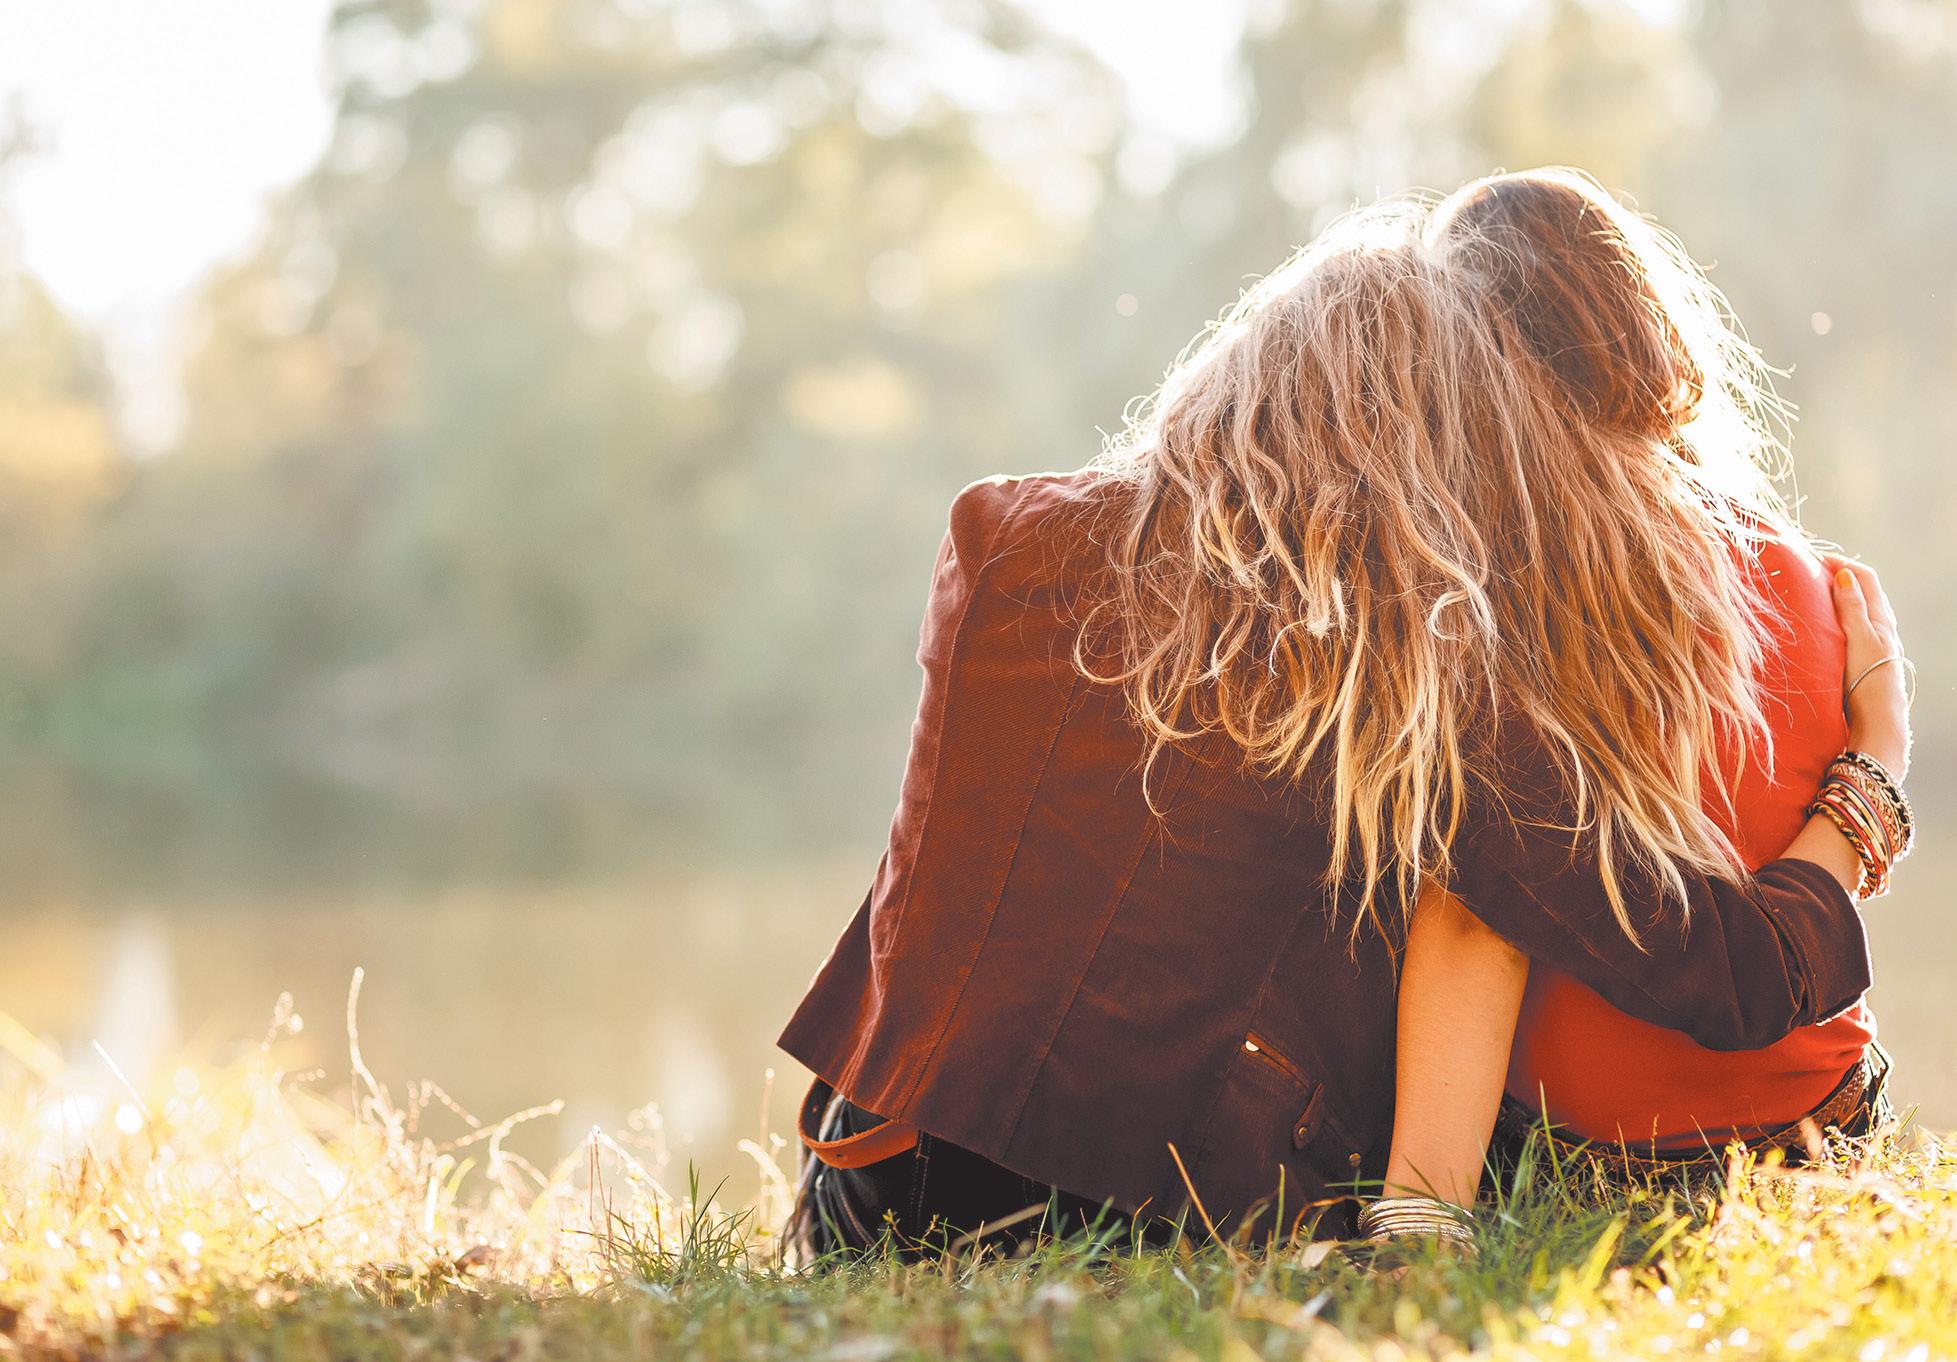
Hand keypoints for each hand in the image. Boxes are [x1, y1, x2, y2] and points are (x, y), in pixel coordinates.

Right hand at [1829, 558, 1910, 779]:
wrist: (1877, 723)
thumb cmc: (1868, 680)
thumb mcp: (1859, 639)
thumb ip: (1852, 607)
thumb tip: (1844, 574)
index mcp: (1880, 618)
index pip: (1864, 577)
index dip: (1841, 563)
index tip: (1813, 559)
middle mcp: (1880, 628)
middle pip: (1862, 591)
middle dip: (1836, 577)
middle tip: (1807, 573)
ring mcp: (1873, 645)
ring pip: (1856, 611)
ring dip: (1836, 598)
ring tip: (1810, 596)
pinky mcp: (1862, 661)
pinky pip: (1850, 629)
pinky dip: (1835, 618)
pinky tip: (1821, 629)